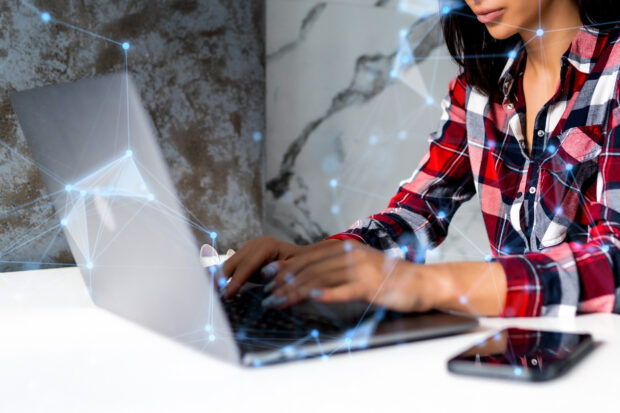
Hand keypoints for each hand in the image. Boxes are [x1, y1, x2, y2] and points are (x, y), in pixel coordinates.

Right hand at [221, 236, 339, 296]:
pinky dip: (225, 275)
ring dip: (220, 277)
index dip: (236, 280)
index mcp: (267, 246)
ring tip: (210, 292)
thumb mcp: (297, 268)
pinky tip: (216, 286)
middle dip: (222, 277)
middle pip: (234, 261)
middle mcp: (255, 244)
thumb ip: (281, 271)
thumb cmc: (303, 264)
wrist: (305, 256)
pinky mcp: (246, 254)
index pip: (247, 264)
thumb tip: (266, 274)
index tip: (228, 294)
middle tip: (212, 294)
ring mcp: (249, 247)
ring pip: (230, 262)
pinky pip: (233, 265)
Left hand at [261, 240, 435, 312]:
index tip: (266, 277)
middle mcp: (350, 254)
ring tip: (279, 302)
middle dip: (284, 282)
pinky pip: (345, 289)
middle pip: (310, 268)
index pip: (308, 257)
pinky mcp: (371, 286)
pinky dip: (327, 294)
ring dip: (296, 291)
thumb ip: (335, 268)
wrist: (421, 282)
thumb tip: (306, 276)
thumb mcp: (358, 266)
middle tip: (267, 296)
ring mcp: (361, 269)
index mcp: (345, 248)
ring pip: (321, 278)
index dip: (285, 267)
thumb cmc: (387, 278)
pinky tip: (312, 298)